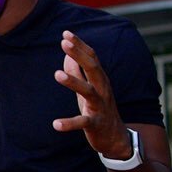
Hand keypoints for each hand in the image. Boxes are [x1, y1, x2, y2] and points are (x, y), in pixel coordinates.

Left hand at [53, 30, 132, 158]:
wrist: (116, 138)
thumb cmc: (99, 109)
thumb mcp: (87, 88)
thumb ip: (78, 71)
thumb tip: (68, 54)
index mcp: (100, 80)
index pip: (92, 58)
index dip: (80, 45)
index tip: (66, 33)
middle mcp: (102, 90)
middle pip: (93, 68)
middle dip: (79, 55)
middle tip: (64, 43)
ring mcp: (100, 107)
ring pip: (89, 92)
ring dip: (73, 82)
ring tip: (56, 74)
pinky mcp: (96, 124)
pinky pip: (83, 122)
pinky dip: (69, 123)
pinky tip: (56, 124)